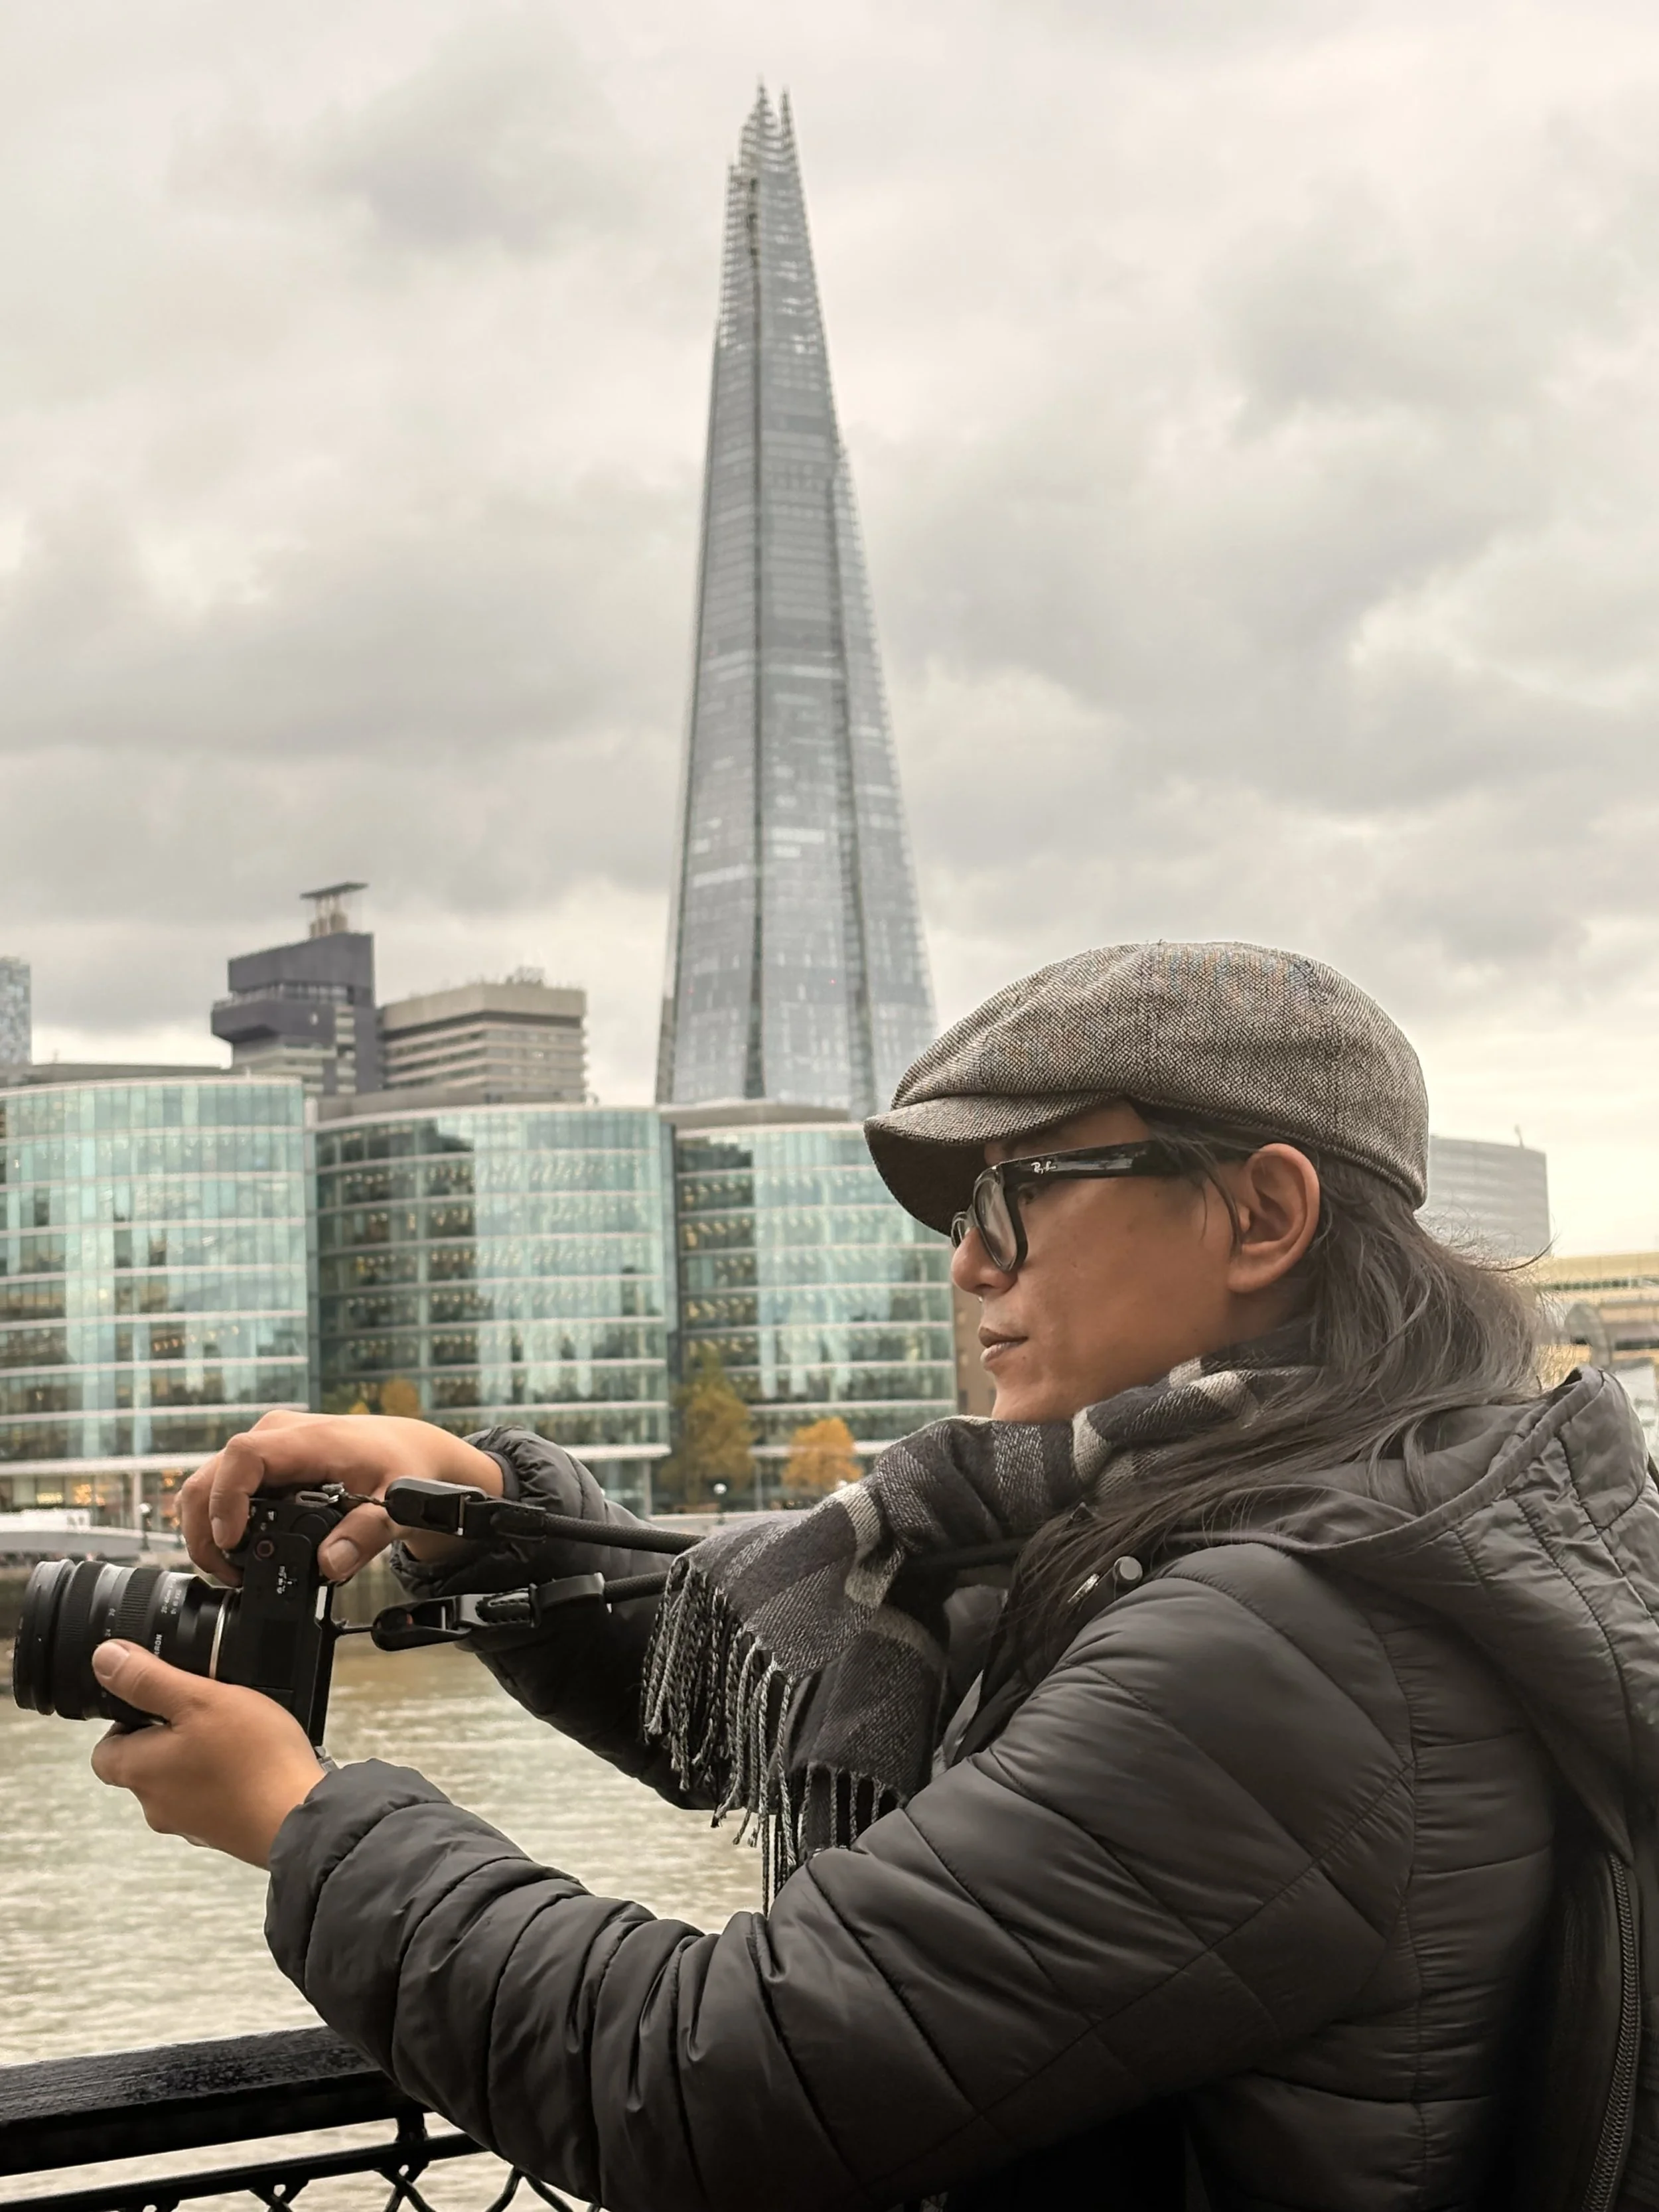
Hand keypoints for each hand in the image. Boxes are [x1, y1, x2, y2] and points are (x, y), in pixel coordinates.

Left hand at [88, 1642, 326, 1867]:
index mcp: (139, 1770)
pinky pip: (210, 1797)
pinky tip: (253, 1762)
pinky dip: (224, 1779)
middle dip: (169, 1736)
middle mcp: (155, 1803)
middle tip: (206, 1711)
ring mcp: (189, 1822)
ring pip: (179, 1780)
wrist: (297, 1816)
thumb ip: (149, 1679)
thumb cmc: (251, 1759)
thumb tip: (105, 1659)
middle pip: (145, 1763)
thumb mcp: (199, 1699)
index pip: (105, 1749)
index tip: (159, 1702)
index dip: (125, 1721)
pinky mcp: (220, 1831)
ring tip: (237, 1734)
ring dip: (199, 1757)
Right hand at [178, 1410, 504, 1585]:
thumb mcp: (398, 1502)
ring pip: (208, 1483)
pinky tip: (239, 1552)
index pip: (244, 1457)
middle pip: (211, 1475)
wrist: (407, 1447)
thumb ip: (367, 1533)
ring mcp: (265, 1446)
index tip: (232, 1543)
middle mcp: (276, 1435)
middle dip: (205, 1529)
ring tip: (234, 1571)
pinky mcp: (262, 1461)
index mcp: (306, 1439)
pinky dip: (219, 1521)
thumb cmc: (402, 1466)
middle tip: (229, 1575)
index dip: (226, 1500)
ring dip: (208, 1530)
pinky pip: (223, 1487)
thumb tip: (330, 1564)